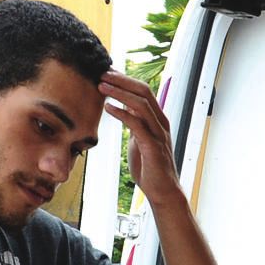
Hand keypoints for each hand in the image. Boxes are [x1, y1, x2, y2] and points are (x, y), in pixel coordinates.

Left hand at [100, 70, 180, 203]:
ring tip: (101, 86)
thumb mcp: (139, 141)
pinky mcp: (153, 146)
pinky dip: (122, 113)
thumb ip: (134, 125)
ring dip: (119, 92)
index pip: (143, 91)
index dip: (125, 79)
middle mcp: (160, 123)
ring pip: (141, 104)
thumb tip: (123, 112)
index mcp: (158, 119)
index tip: (107, 73)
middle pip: (144, 91)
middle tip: (102, 73)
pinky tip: (108, 108)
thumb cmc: (150, 168)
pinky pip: (137, 124)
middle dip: (122, 80)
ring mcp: (158, 134)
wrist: (162, 191)